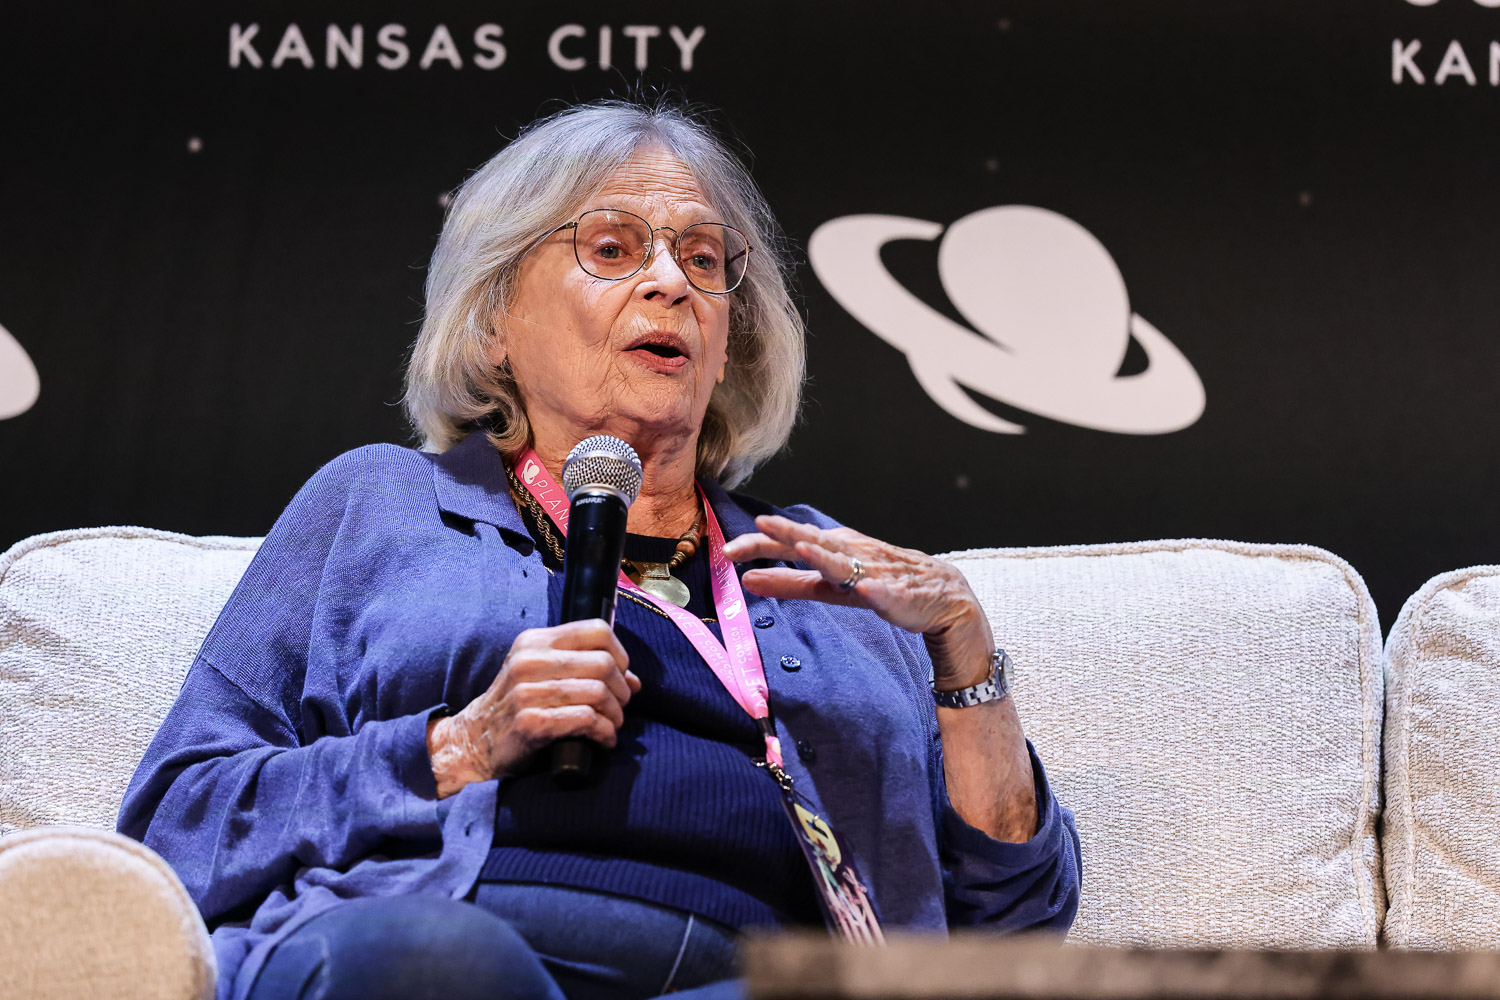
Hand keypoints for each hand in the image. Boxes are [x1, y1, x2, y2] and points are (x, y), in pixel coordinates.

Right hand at [426, 619, 639, 798]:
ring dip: (615, 714)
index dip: (620, 654)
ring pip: (598, 692)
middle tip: (620, 707)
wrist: (473, 742)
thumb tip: (636, 681)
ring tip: (612, 725)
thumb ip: (584, 669)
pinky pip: (586, 720)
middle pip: (603, 664)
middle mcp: (529, 661)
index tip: (622, 676)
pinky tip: (603, 740)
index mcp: (534, 642)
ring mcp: (527, 692)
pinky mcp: (531, 723)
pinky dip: (604, 732)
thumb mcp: (541, 676)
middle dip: (622, 690)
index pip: (596, 630)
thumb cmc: (515, 707)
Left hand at [721, 515, 993, 688]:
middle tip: (757, 529)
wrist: (939, 595)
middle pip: (815, 542)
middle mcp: (851, 553)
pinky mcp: (900, 593)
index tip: (727, 549)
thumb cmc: (878, 583)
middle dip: (786, 535)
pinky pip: (887, 592)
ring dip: (826, 554)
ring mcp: (876, 571)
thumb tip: (747, 580)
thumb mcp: (829, 585)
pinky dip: (876, 589)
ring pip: (848, 562)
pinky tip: (865, 589)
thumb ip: (790, 583)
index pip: (791, 543)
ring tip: (803, 549)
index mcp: (832, 549)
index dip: (761, 545)